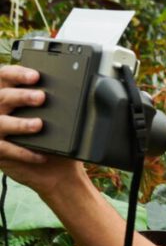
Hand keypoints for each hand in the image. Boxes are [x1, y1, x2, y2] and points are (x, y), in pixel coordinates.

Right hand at [0, 65, 81, 195]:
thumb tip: (78, 90)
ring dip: (20, 123)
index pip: (5, 77)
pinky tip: (41, 155)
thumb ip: (53, 103)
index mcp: (7, 96)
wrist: (54, 171)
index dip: (17, 74)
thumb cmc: (53, 139)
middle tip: (41, 97)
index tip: (36, 76)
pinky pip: (7, 150)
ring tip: (38, 124)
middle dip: (21, 96)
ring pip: (1, 123)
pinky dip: (24, 152)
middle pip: (2, 97)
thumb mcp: (53, 118)